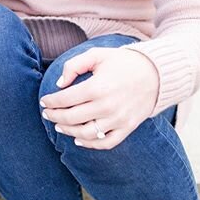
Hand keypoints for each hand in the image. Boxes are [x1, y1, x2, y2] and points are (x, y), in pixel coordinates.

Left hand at [39, 47, 159, 148]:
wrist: (156, 73)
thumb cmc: (122, 62)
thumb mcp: (96, 55)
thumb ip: (74, 65)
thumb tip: (59, 84)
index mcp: (98, 87)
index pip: (66, 99)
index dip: (51, 102)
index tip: (44, 101)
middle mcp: (107, 106)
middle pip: (72, 118)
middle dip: (55, 116)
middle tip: (47, 114)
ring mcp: (118, 119)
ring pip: (86, 134)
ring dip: (68, 131)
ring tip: (59, 125)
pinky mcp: (128, 128)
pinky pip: (106, 143)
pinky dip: (90, 145)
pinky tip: (79, 140)